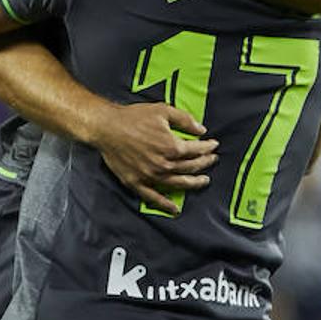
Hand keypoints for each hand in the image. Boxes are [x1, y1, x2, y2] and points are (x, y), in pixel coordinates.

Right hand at [88, 102, 217, 214]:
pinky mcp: (137, 183)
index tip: (213, 145)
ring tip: (203, 181)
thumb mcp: (162, 111)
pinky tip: (174, 208)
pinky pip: (154, 198)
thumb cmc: (133, 117)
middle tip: (212, 160)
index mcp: (171, 147)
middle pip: (190, 167)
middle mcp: (163, 165)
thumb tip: (201, 129)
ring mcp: (150, 177)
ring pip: (178, 184)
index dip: (208, 147)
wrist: (107, 127)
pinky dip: (165, 205)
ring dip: (194, 183)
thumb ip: (184, 120)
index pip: (196, 150)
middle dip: (205, 163)